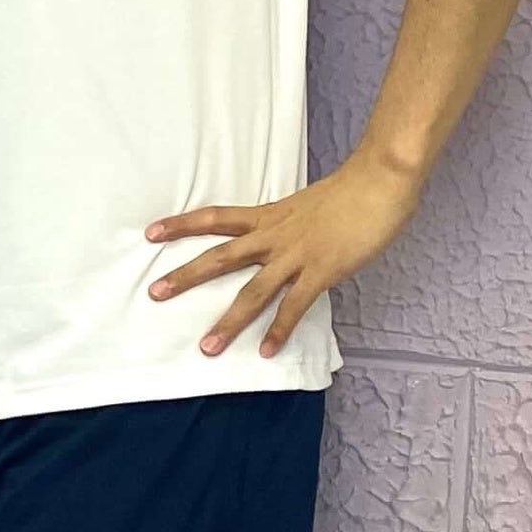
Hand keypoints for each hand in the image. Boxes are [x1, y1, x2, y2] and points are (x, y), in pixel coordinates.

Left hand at [144, 155, 425, 357]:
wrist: (381, 179)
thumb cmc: (352, 190)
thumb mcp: (306, 205)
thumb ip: (290, 224)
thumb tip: (283, 242)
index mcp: (268, 215)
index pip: (215, 217)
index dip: (181, 224)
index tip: (150, 232)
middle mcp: (274, 235)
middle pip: (220, 257)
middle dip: (185, 276)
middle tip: (154, 293)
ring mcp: (297, 254)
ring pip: (252, 291)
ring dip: (229, 321)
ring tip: (207, 348)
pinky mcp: (323, 270)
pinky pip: (295, 306)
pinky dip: (280, 330)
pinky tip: (267, 352)